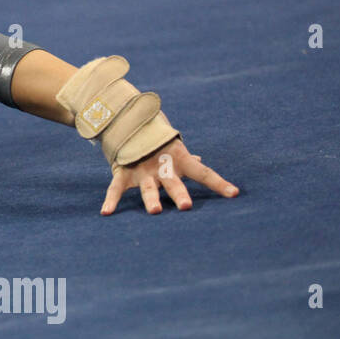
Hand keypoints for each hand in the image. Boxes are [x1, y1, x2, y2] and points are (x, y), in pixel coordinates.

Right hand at [101, 137, 237, 214]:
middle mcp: (163, 168)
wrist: (131, 126)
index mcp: (180, 160)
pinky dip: (111, 200)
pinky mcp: (124, 173)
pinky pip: (115, 188)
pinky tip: (106, 212)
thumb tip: (201, 162)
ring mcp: (142, 171)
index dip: (219, 183)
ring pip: (148, 188)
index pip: (203, 173)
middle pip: (174, 183)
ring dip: (151, 199)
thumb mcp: (175, 151)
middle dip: (179, 194)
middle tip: (186, 206)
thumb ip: (188, 161)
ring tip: (155, 211)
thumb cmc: (160, 146)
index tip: (234, 194)